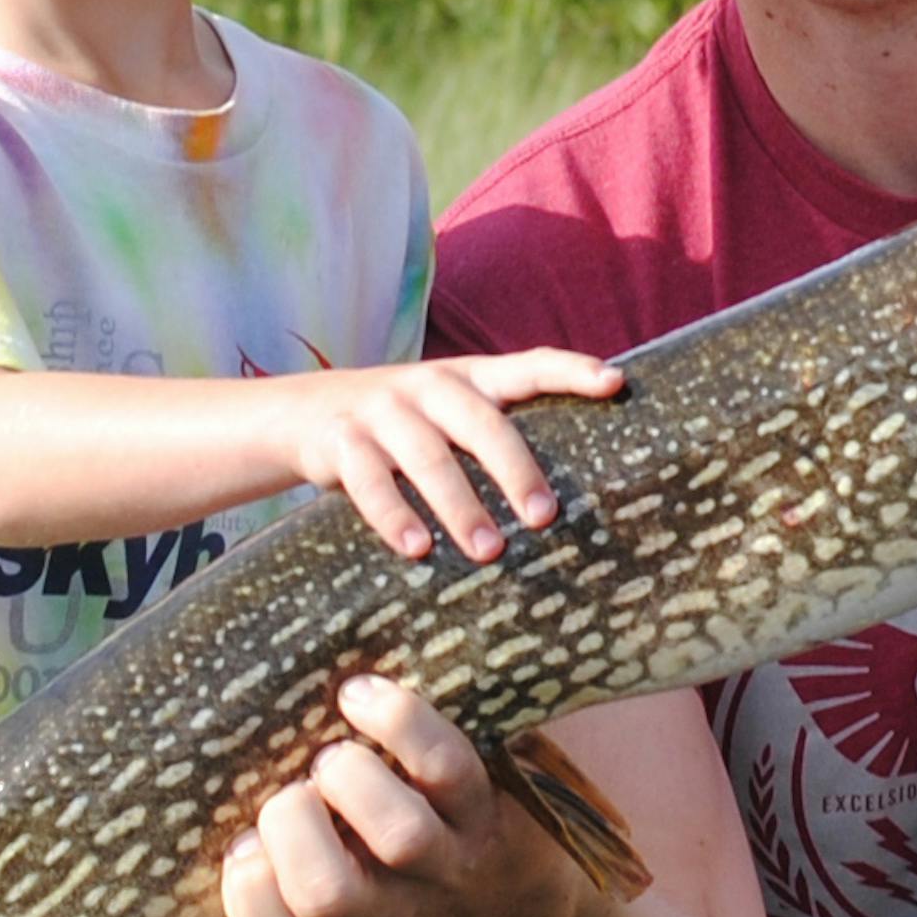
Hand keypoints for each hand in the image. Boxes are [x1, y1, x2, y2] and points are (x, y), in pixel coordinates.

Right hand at [220, 675, 578, 916]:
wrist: (517, 875)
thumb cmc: (387, 851)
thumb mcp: (331, 863)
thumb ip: (271, 842)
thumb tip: (211, 776)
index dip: (247, 898)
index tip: (244, 845)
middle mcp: (394, 901)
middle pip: (325, 894)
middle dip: (290, 824)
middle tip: (297, 790)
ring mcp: (448, 856)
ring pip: (398, 834)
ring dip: (349, 778)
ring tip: (336, 753)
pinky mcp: (487, 804)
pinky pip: (444, 763)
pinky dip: (396, 720)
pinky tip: (361, 696)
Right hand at [274, 349, 621, 561]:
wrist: (301, 413)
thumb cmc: (402, 426)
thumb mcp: (446, 414)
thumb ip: (493, 431)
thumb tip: (568, 498)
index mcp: (467, 377)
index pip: (527, 365)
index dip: (571, 370)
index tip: (614, 383)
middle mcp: (428, 387)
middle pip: (481, 422)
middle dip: (515, 468)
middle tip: (544, 515)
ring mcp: (382, 412)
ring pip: (428, 457)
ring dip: (460, 505)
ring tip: (489, 551)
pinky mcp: (341, 443)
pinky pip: (370, 481)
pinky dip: (394, 515)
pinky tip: (417, 548)